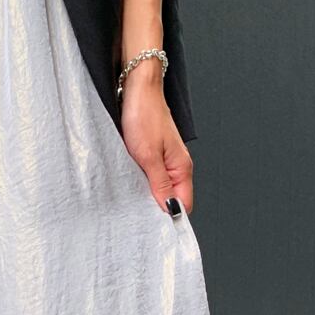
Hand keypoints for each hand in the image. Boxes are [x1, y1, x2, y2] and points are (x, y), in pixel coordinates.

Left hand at [119, 63, 192, 214]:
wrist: (137, 88)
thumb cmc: (144, 116)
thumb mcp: (148, 156)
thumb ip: (160, 185)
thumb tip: (170, 209)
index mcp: (182, 168)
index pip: (183, 204)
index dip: (170, 216)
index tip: (154, 226)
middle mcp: (177, 166)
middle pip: (172, 198)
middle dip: (157, 209)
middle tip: (138, 215)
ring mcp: (166, 160)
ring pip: (160, 188)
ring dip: (147, 195)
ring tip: (132, 199)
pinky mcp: (154, 154)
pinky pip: (151, 177)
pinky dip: (142, 183)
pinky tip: (131, 184)